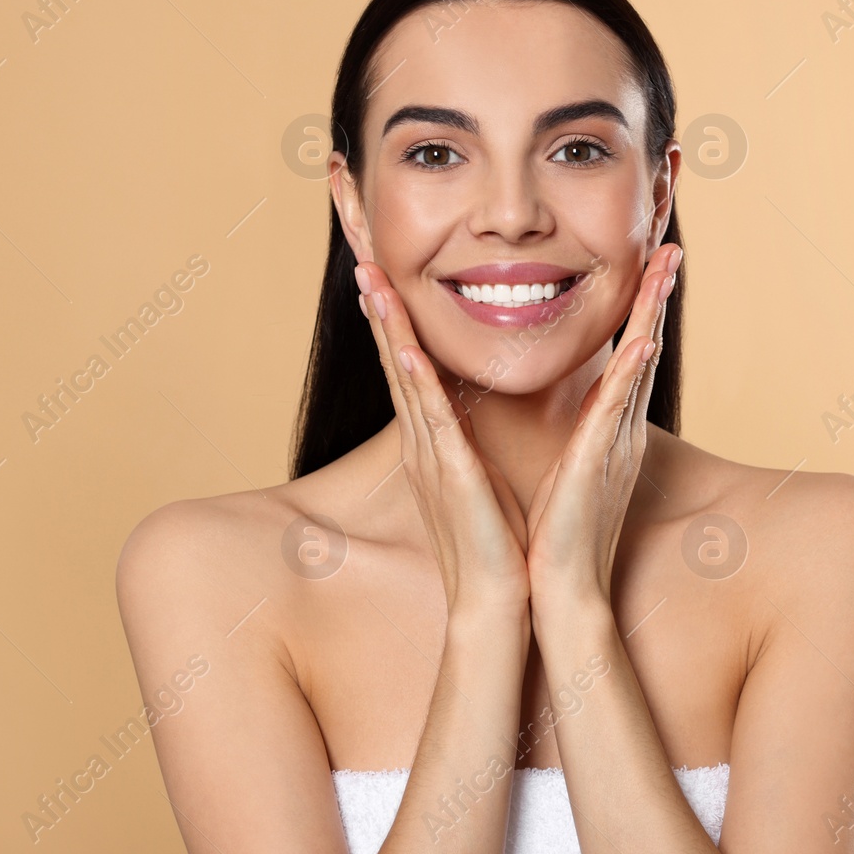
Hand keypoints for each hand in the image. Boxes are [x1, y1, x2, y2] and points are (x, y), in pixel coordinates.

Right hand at [355, 260, 531, 615]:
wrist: (495, 600)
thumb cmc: (495, 538)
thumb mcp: (478, 472)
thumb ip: (468, 437)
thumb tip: (468, 409)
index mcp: (433, 436)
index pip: (407, 361)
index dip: (391, 314)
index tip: (377, 267)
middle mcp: (422, 440)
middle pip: (394, 356)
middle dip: (376, 305)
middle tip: (358, 253)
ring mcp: (431, 456)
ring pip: (405, 378)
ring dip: (389, 328)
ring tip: (371, 281)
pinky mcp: (451, 476)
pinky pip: (431, 420)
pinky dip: (418, 383)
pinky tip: (407, 349)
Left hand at [524, 243, 681, 609]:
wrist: (557, 592)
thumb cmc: (557, 535)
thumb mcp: (569, 469)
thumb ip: (577, 436)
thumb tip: (576, 411)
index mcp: (608, 429)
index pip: (628, 354)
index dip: (640, 306)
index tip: (649, 261)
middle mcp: (620, 430)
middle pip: (645, 346)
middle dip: (657, 295)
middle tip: (671, 244)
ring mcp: (614, 444)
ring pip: (639, 364)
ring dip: (651, 313)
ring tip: (665, 265)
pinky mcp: (596, 464)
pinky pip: (616, 410)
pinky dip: (631, 373)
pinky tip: (642, 338)